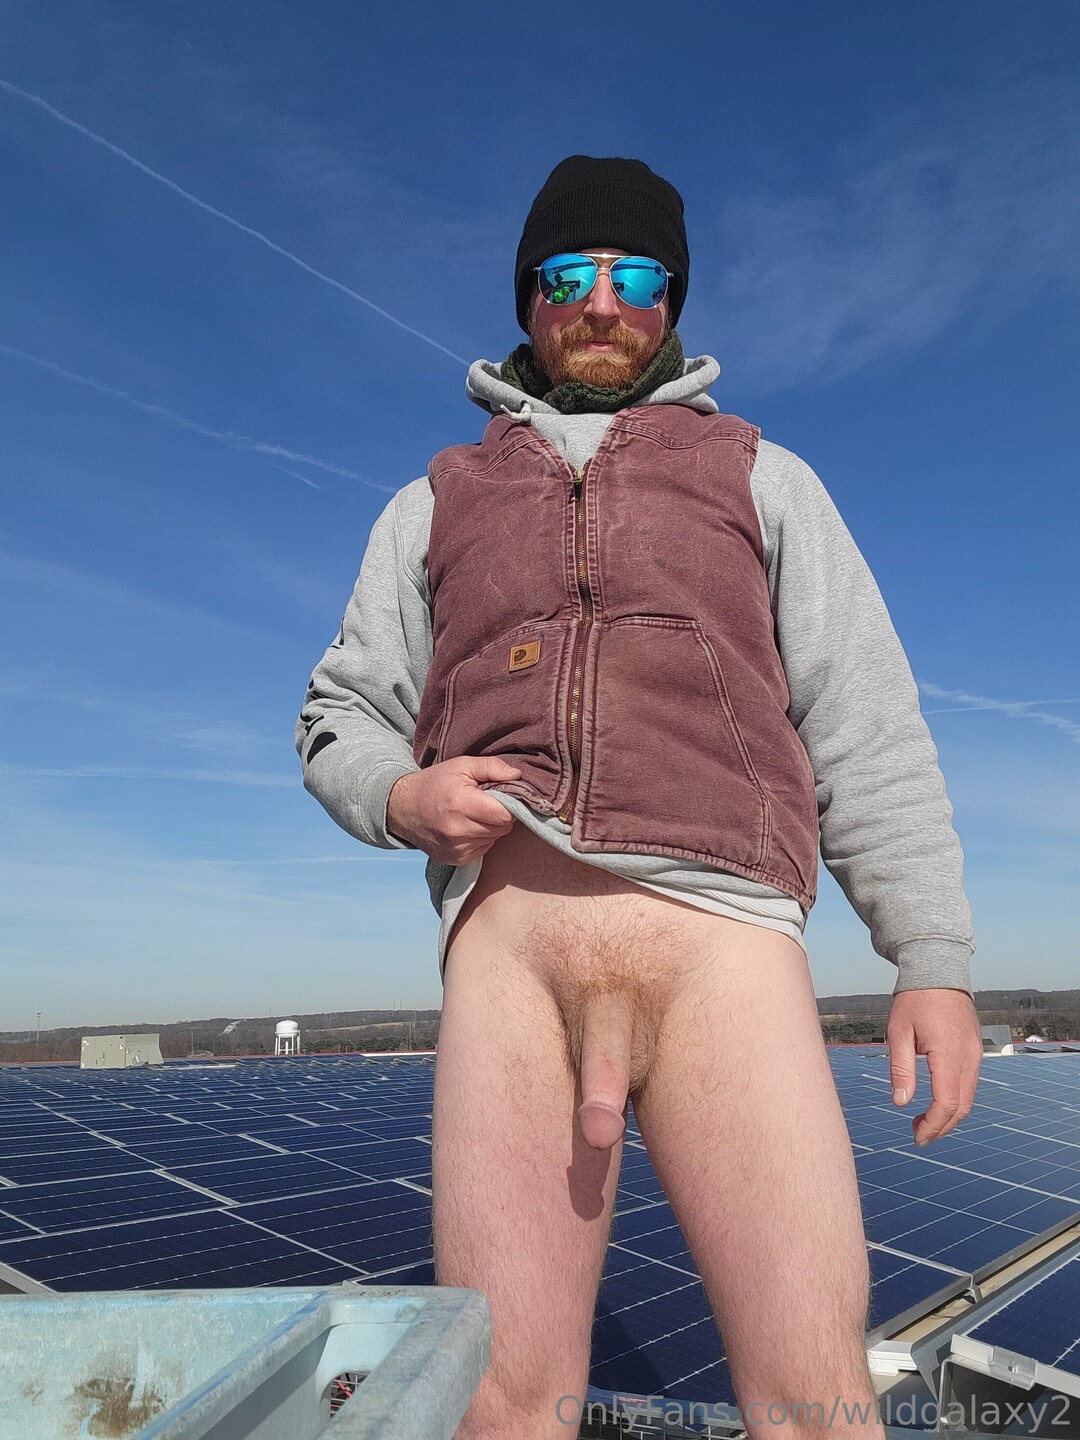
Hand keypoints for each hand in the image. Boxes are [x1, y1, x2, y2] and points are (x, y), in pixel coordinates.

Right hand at [386, 755, 520, 864]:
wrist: (403, 808)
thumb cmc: (435, 784)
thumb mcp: (462, 766)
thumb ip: (492, 767)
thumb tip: (518, 777)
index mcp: (461, 804)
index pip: (505, 814)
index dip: (508, 804)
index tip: (500, 796)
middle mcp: (457, 831)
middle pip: (502, 828)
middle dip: (499, 815)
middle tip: (485, 803)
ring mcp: (455, 848)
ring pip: (494, 839)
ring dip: (490, 827)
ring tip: (473, 813)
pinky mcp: (455, 859)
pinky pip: (483, 849)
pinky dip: (480, 838)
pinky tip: (467, 826)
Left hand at [887, 988, 982, 1145]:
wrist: (939, 972)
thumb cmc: (915, 1000)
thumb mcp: (899, 1033)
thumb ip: (901, 1069)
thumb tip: (901, 1102)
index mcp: (948, 1054)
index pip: (946, 1103)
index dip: (932, 1125)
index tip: (916, 1137)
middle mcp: (969, 1057)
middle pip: (961, 1107)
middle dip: (941, 1127)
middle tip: (917, 1135)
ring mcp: (976, 1054)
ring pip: (968, 1098)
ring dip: (949, 1115)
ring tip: (923, 1121)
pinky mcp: (976, 1050)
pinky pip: (970, 1083)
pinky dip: (956, 1099)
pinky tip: (937, 1100)